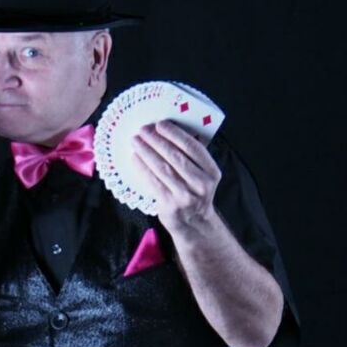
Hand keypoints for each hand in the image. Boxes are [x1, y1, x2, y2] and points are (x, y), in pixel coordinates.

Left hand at [131, 119, 221, 237]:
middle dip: (157, 141)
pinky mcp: (170, 205)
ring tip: (136, 141)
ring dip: (147, 152)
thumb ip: (191, 158)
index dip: (176, 134)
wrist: (193, 222)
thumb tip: (166, 133)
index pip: (193, 148)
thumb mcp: (202, 176)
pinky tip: (135, 157)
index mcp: (212, 172)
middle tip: (144, 130)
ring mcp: (186, 196)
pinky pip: (153, 182)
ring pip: (162, 168)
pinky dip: (142, 167)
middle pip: (175, 157)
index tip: (161, 124)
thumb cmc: (194, 193)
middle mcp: (201, 184)